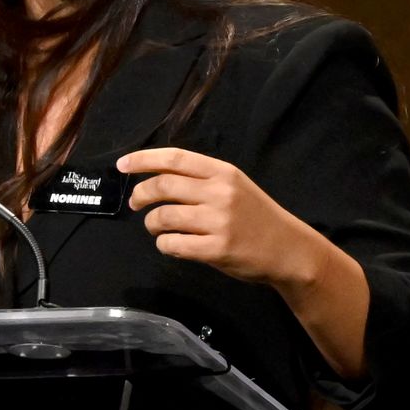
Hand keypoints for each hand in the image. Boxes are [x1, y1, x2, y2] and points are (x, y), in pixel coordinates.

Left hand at [119, 147, 327, 287]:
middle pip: (163, 186)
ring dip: (151, 223)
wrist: (288, 249)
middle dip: (140, 194)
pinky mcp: (216, 250)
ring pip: (163, 217)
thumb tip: (156, 178)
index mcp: (223, 172)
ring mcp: (218, 222)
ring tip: (156, 227)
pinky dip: (164, 245)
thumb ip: (202, 180)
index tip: (122, 165)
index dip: (144, 160)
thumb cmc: (257, 217)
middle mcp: (220, 193)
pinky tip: (171, 244)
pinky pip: (173, 244)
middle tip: (136, 203)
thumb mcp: (235, 186)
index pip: (175, 159)